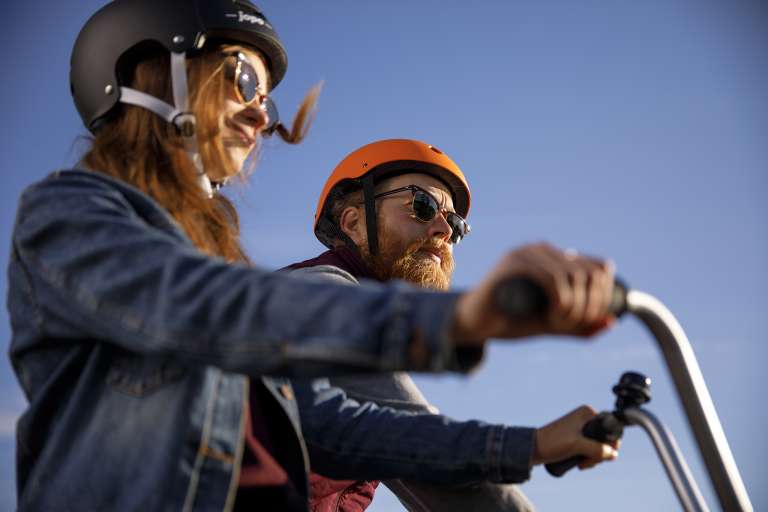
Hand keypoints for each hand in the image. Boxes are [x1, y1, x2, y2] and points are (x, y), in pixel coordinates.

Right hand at [452, 242, 614, 343]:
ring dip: (572, 307)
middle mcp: (541, 249)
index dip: (601, 298)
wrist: (474, 323)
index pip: (597, 268)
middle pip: (588, 273)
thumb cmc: (510, 321)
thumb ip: (578, 325)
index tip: (586, 321)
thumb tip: (611, 322)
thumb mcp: (551, 325)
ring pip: (571, 276)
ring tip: (556, 324)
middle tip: (569, 326)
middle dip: (587, 305)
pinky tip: (550, 317)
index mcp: (553, 257)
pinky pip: (550, 278)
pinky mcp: (512, 264)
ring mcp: (525, 254)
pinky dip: (559, 301)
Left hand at [532, 406, 619, 469]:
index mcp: (587, 413)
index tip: (601, 456)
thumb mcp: (577, 445)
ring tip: (580, 464)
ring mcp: (581, 428)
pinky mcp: (576, 438)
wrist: (532, 449)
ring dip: (593, 458)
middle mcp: (585, 418)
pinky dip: (588, 458)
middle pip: (605, 439)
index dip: (610, 444)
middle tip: (586, 462)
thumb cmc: (552, 443)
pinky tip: (579, 464)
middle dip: (599, 454)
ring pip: (598, 446)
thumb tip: (614, 453)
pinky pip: (590, 449)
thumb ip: (597, 449)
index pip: (610, 428)